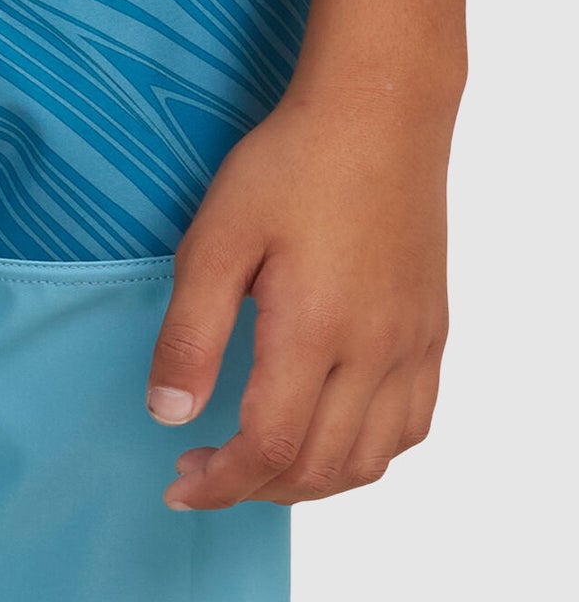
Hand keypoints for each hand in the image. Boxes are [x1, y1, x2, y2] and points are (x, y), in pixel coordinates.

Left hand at [146, 81, 452, 508]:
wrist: (379, 113)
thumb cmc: (290, 166)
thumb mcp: (214, 243)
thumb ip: (189, 337)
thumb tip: (170, 415)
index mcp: (316, 329)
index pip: (270, 447)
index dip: (220, 485)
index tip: (180, 484)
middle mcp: (375, 348)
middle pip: (318, 467)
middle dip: (252, 489)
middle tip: (201, 469)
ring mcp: (412, 344)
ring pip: (370, 460)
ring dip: (308, 482)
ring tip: (255, 463)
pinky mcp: (430, 332)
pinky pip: (411, 426)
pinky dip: (364, 454)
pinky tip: (322, 434)